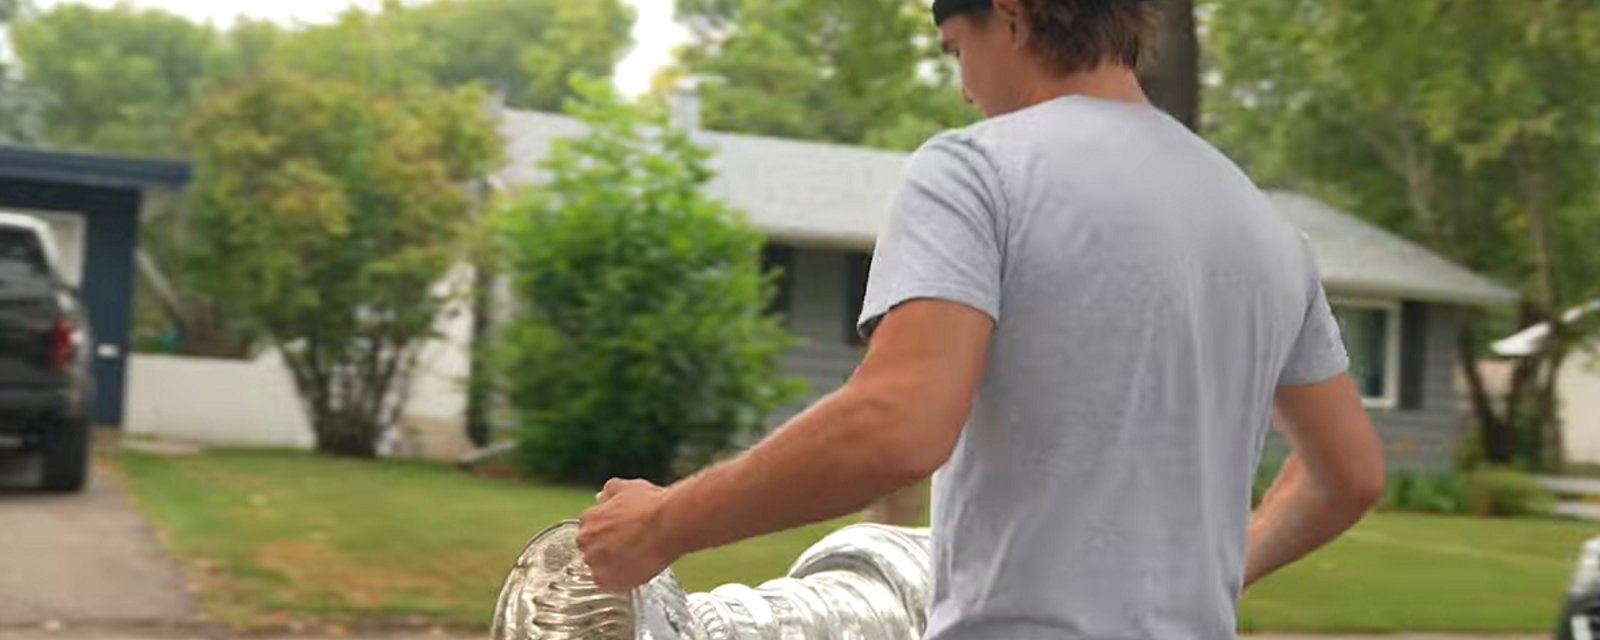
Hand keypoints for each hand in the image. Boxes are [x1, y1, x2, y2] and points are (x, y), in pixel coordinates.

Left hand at [577, 478, 678, 592]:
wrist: (668, 525)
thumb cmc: (652, 506)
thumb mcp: (628, 488)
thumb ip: (609, 491)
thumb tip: (601, 496)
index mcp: (588, 519)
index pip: (589, 531)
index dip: (606, 533)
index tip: (618, 535)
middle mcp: (587, 541)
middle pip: (591, 550)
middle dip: (605, 550)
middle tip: (627, 547)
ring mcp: (596, 562)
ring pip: (598, 568)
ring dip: (611, 566)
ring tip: (632, 560)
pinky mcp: (607, 581)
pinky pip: (607, 584)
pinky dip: (618, 580)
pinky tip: (634, 571)